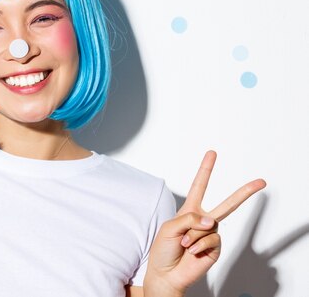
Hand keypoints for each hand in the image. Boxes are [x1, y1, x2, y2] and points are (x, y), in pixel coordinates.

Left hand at [144, 150, 265, 295]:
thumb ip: (190, 219)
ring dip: (191, 236)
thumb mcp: (170, 227)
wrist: (166, 273)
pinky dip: (197, 244)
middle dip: (245, 192)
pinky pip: (210, 239)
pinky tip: (192, 251)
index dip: (206, 169)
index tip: (212, 153)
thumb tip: (211, 220)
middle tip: (261, 182)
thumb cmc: (163, 249)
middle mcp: (203, 220)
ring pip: (208, 225)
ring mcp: (211, 234)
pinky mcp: (216, 247)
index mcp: (190, 210)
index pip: (199, 186)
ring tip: (184, 245)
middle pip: (228, 204)